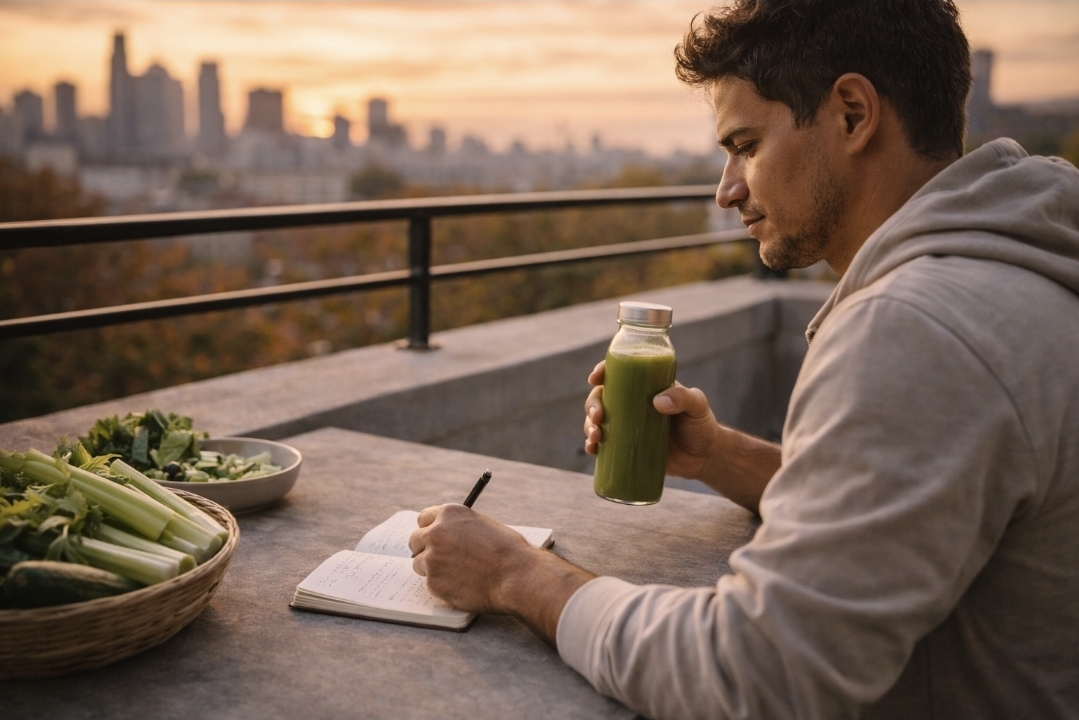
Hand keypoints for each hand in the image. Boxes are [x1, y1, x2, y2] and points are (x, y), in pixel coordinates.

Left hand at [410, 504, 534, 613]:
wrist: (515, 575)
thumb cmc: (507, 550)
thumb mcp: (482, 525)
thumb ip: (459, 527)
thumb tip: (449, 535)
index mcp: (449, 514)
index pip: (423, 518)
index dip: (429, 529)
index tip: (432, 537)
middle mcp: (435, 533)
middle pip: (415, 540)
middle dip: (424, 549)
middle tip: (438, 558)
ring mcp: (432, 558)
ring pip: (420, 564)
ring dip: (433, 569)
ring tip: (458, 574)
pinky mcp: (434, 582)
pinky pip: (431, 584)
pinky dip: (443, 586)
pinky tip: (463, 586)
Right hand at [583, 359, 777, 512]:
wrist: (705, 457)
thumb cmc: (701, 425)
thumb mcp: (697, 405)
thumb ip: (684, 398)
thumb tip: (657, 401)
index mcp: (644, 387)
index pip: (618, 374)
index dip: (602, 372)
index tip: (595, 378)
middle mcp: (631, 404)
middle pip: (601, 397)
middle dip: (592, 404)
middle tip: (598, 416)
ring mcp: (627, 426)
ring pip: (597, 421)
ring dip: (588, 425)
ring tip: (594, 437)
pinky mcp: (626, 448)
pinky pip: (603, 444)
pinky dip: (592, 446)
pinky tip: (591, 449)